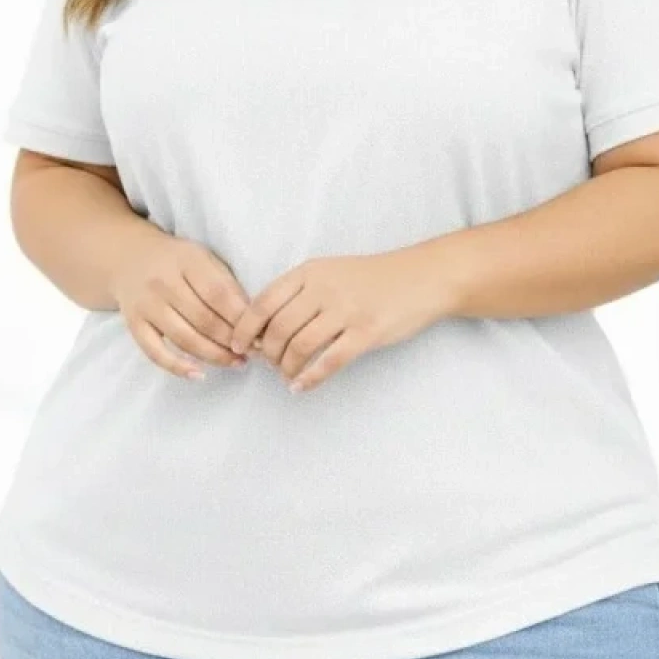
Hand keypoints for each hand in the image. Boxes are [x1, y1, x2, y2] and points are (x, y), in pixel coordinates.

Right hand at [111, 231, 252, 378]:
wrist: (128, 257)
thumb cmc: (177, 261)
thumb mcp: (203, 259)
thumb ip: (226, 284)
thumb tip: (254, 320)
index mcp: (187, 260)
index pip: (219, 293)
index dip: (241, 318)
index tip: (261, 334)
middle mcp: (163, 282)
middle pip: (204, 319)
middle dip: (232, 340)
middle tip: (253, 352)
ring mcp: (146, 305)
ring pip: (184, 338)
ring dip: (214, 355)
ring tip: (236, 362)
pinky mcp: (134, 324)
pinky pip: (155, 352)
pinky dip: (178, 367)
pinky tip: (199, 375)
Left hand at [228, 249, 450, 393]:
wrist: (421, 277)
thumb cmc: (372, 278)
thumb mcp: (330, 272)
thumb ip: (299, 292)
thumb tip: (263, 325)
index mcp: (310, 272)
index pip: (263, 302)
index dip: (244, 327)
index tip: (237, 345)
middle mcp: (324, 289)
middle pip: (278, 329)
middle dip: (266, 352)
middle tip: (269, 364)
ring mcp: (346, 311)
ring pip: (300, 347)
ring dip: (286, 367)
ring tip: (286, 376)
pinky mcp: (367, 333)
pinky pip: (330, 361)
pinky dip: (311, 378)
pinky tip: (301, 387)